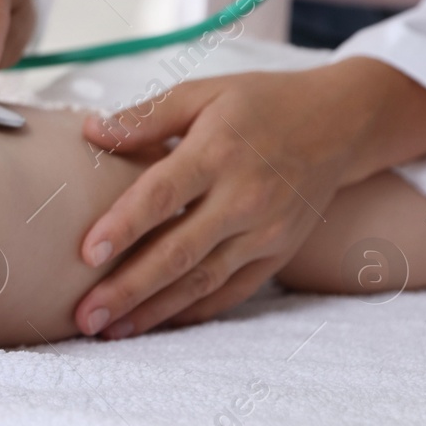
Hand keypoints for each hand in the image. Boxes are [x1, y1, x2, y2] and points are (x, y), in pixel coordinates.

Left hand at [72, 65, 356, 338]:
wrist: (340, 123)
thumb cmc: (258, 104)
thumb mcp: (203, 93)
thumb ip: (146, 116)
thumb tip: (90, 131)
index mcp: (217, 152)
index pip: (162, 195)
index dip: (124, 225)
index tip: (85, 254)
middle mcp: (244, 198)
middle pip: (178, 252)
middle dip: (129, 289)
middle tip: (85, 317)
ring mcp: (265, 232)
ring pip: (202, 281)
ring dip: (154, 311)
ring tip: (110, 331)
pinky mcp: (278, 253)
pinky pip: (231, 292)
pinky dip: (193, 312)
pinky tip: (155, 325)